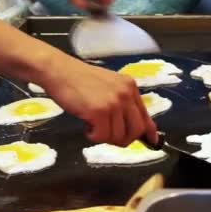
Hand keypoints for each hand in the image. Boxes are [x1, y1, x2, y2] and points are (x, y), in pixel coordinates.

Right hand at [38, 56, 157, 146]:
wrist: (58, 70)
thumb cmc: (79, 79)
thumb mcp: (108, 86)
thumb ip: (122, 103)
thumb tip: (132, 126)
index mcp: (130, 87)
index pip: (146, 115)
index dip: (149, 132)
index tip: (152, 141)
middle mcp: (126, 94)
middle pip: (136, 130)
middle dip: (123, 139)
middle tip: (109, 136)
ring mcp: (113, 103)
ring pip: (118, 136)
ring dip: (104, 137)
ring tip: (93, 126)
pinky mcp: (99, 111)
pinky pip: (102, 136)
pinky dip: (93, 136)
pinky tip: (86, 126)